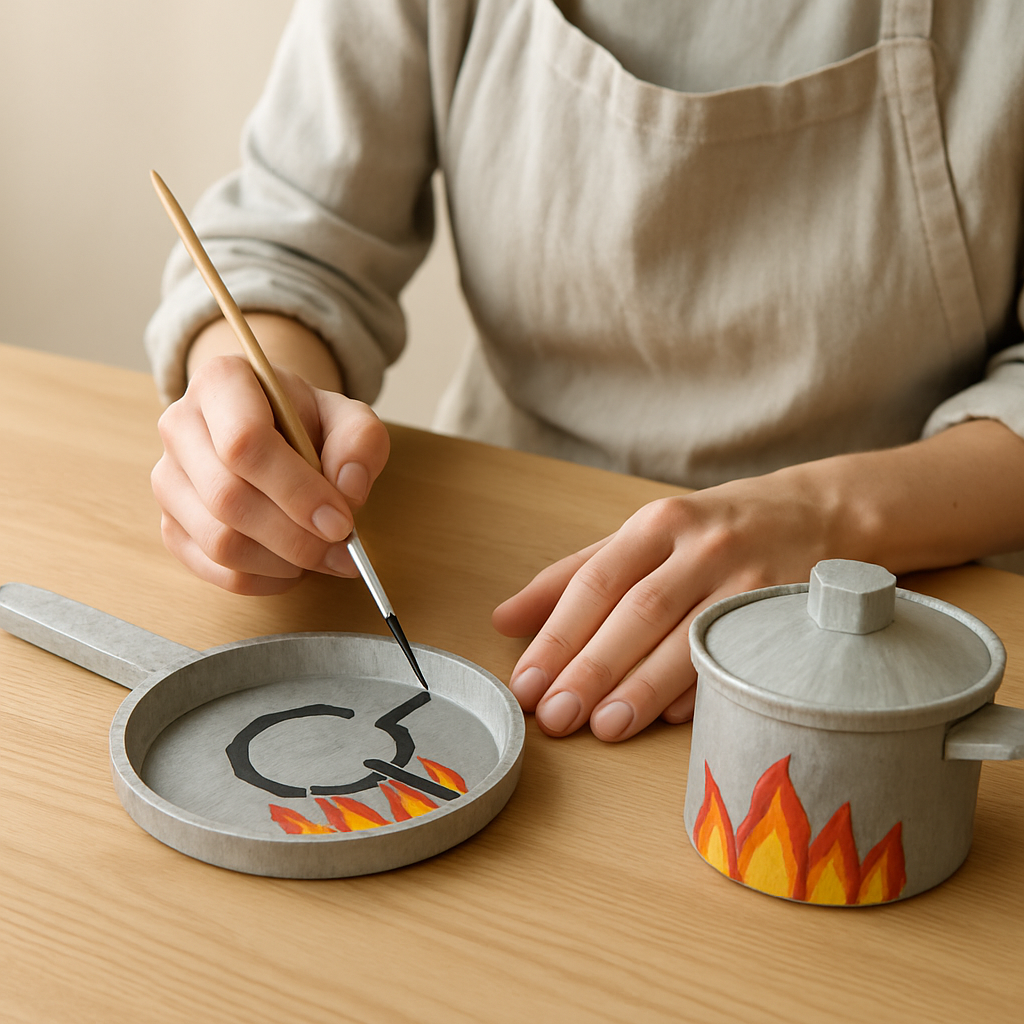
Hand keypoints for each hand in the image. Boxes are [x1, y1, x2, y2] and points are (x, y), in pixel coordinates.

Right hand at [151, 353, 389, 594]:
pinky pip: (214, 569)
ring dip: (283, 561)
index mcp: (221, 382)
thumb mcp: (347, 416)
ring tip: (323, 555)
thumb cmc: (308, 421)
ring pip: (219, 541)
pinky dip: (264, 580)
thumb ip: (360, 442)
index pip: (245, 444)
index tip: (340, 521)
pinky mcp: (171, 523)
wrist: (273, 428)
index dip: (297, 491)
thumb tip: (348, 489)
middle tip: (343, 550)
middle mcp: (181, 426)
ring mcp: (168, 479)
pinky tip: (295, 566)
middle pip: (229, 499)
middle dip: (296, 537)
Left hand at [493, 473, 834, 740]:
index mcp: (658, 524)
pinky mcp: (786, 615)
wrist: (821, 515)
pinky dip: (699, 692)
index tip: (527, 682)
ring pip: (687, 639)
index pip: (596, 582)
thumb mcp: (644, 537)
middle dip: (591, 669)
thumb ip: (574, 576)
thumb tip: (504, 620)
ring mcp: (750, 582)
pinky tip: (665, 720)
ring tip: (602, 728)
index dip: (557, 635)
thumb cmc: (713, 532)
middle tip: (555, 716)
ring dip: (641, 689)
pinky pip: (734, 660)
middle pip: (638, 613)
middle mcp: (702, 548)